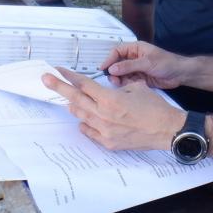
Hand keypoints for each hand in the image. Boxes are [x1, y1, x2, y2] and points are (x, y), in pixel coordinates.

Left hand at [42, 67, 185, 150]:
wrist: (166, 130)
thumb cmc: (155, 107)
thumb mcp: (136, 88)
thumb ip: (117, 88)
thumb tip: (106, 89)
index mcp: (110, 99)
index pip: (84, 85)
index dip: (69, 76)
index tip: (57, 70)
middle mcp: (103, 115)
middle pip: (75, 99)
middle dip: (59, 87)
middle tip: (46, 79)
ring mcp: (104, 131)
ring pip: (80, 115)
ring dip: (74, 105)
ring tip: (69, 99)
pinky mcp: (108, 142)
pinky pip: (89, 131)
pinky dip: (85, 123)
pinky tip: (85, 118)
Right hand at [100, 41, 185, 88]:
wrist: (180, 74)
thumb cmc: (167, 63)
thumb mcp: (147, 63)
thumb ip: (129, 66)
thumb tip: (112, 69)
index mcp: (136, 49)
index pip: (117, 51)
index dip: (109, 59)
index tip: (103, 68)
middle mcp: (134, 58)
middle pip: (117, 63)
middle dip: (113, 71)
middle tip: (112, 79)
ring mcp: (136, 69)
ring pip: (121, 74)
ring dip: (119, 79)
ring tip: (120, 84)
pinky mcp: (139, 78)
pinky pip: (128, 81)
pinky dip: (126, 84)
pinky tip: (128, 87)